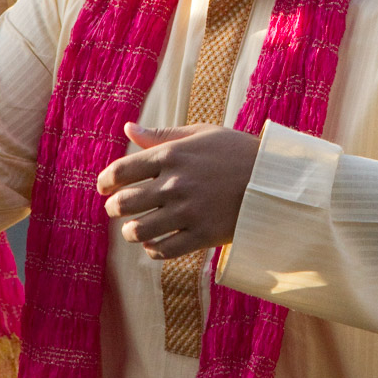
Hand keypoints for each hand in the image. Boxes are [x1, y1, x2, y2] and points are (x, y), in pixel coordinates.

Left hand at [97, 123, 259, 259]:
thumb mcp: (201, 134)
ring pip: (139, 230)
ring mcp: (188, 211)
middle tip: (116, 209)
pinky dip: (152, 250)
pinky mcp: (202, 235)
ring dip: (130, 232)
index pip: (121, 171)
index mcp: (171, 155)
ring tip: (133, 229)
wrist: (274, 180)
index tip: (104, 187)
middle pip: (124, 203)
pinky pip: (164, 250)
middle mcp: (175, 183)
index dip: (105, 182)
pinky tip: (154, 244)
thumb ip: (162, 134)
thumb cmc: (236, 152)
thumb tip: (129, 128)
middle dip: (114, 208)